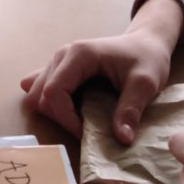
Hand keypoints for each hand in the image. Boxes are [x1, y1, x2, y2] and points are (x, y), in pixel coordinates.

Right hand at [19, 0, 182, 141]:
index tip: (86, 133)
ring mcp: (57, 61)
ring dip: (55, 113)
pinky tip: (68, 110)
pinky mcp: (59, 69)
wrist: (146, 44)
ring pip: (37, 94)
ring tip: (80, 120)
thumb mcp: (145, 84)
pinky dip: (51, 104)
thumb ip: (130, 110)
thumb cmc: (146, 59)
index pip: (54, 92)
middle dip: (59, 118)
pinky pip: (41, 89)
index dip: (66, 118)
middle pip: (41, 95)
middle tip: (85, 129)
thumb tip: (121, 139)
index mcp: (78, 55)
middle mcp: (61, 55)